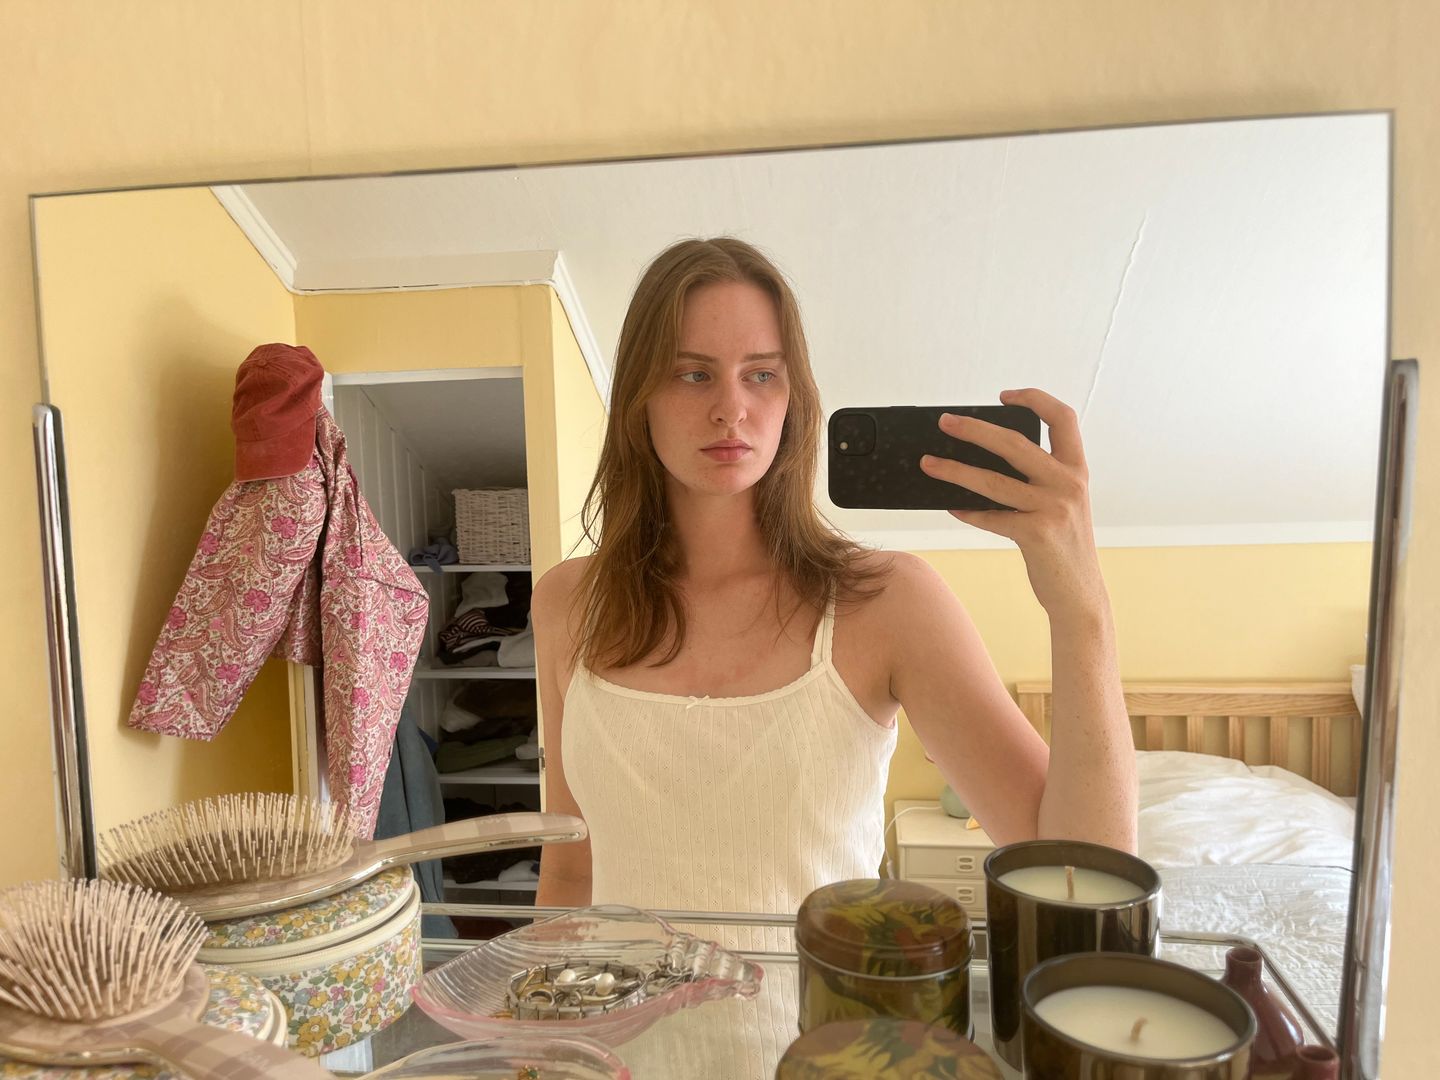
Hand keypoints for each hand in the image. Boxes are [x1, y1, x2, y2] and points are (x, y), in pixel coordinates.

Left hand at [919, 388, 1107, 621]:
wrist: (1080, 595)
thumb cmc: (1062, 546)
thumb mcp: (1062, 504)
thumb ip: (1039, 479)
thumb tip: (985, 458)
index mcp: (1077, 469)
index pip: (1063, 418)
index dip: (1035, 399)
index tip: (1003, 396)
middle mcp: (1069, 483)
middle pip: (1015, 443)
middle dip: (974, 429)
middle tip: (945, 421)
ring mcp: (1054, 508)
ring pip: (993, 480)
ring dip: (954, 470)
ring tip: (928, 463)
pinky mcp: (1037, 534)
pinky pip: (991, 517)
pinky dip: (968, 511)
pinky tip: (951, 506)